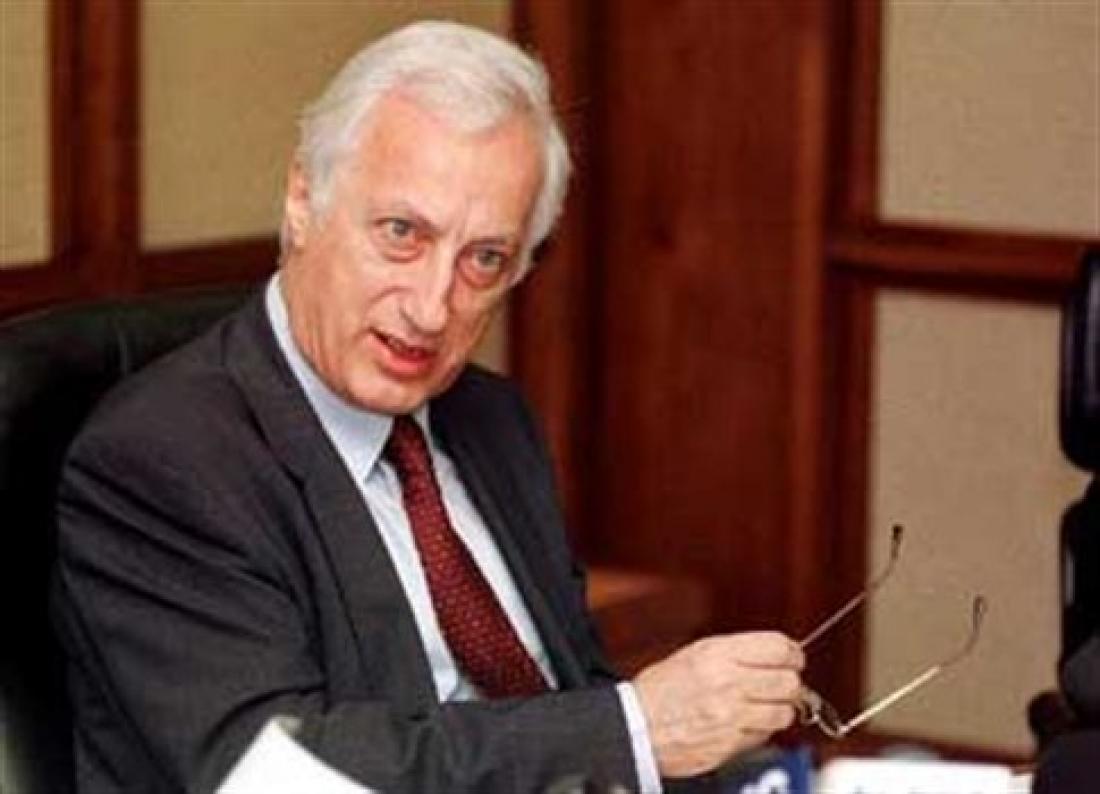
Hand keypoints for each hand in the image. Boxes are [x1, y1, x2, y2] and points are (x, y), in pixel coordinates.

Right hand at [632, 632, 804, 778]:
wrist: (636, 727)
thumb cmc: (661, 691)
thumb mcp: (695, 655)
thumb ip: (737, 654)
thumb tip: (776, 657)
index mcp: (718, 655)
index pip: (778, 648)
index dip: (793, 654)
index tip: (794, 659)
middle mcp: (728, 684)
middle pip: (788, 682)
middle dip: (790, 683)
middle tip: (783, 684)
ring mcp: (731, 717)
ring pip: (783, 712)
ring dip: (779, 709)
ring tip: (764, 706)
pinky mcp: (731, 745)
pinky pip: (764, 736)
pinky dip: (761, 730)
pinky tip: (744, 723)